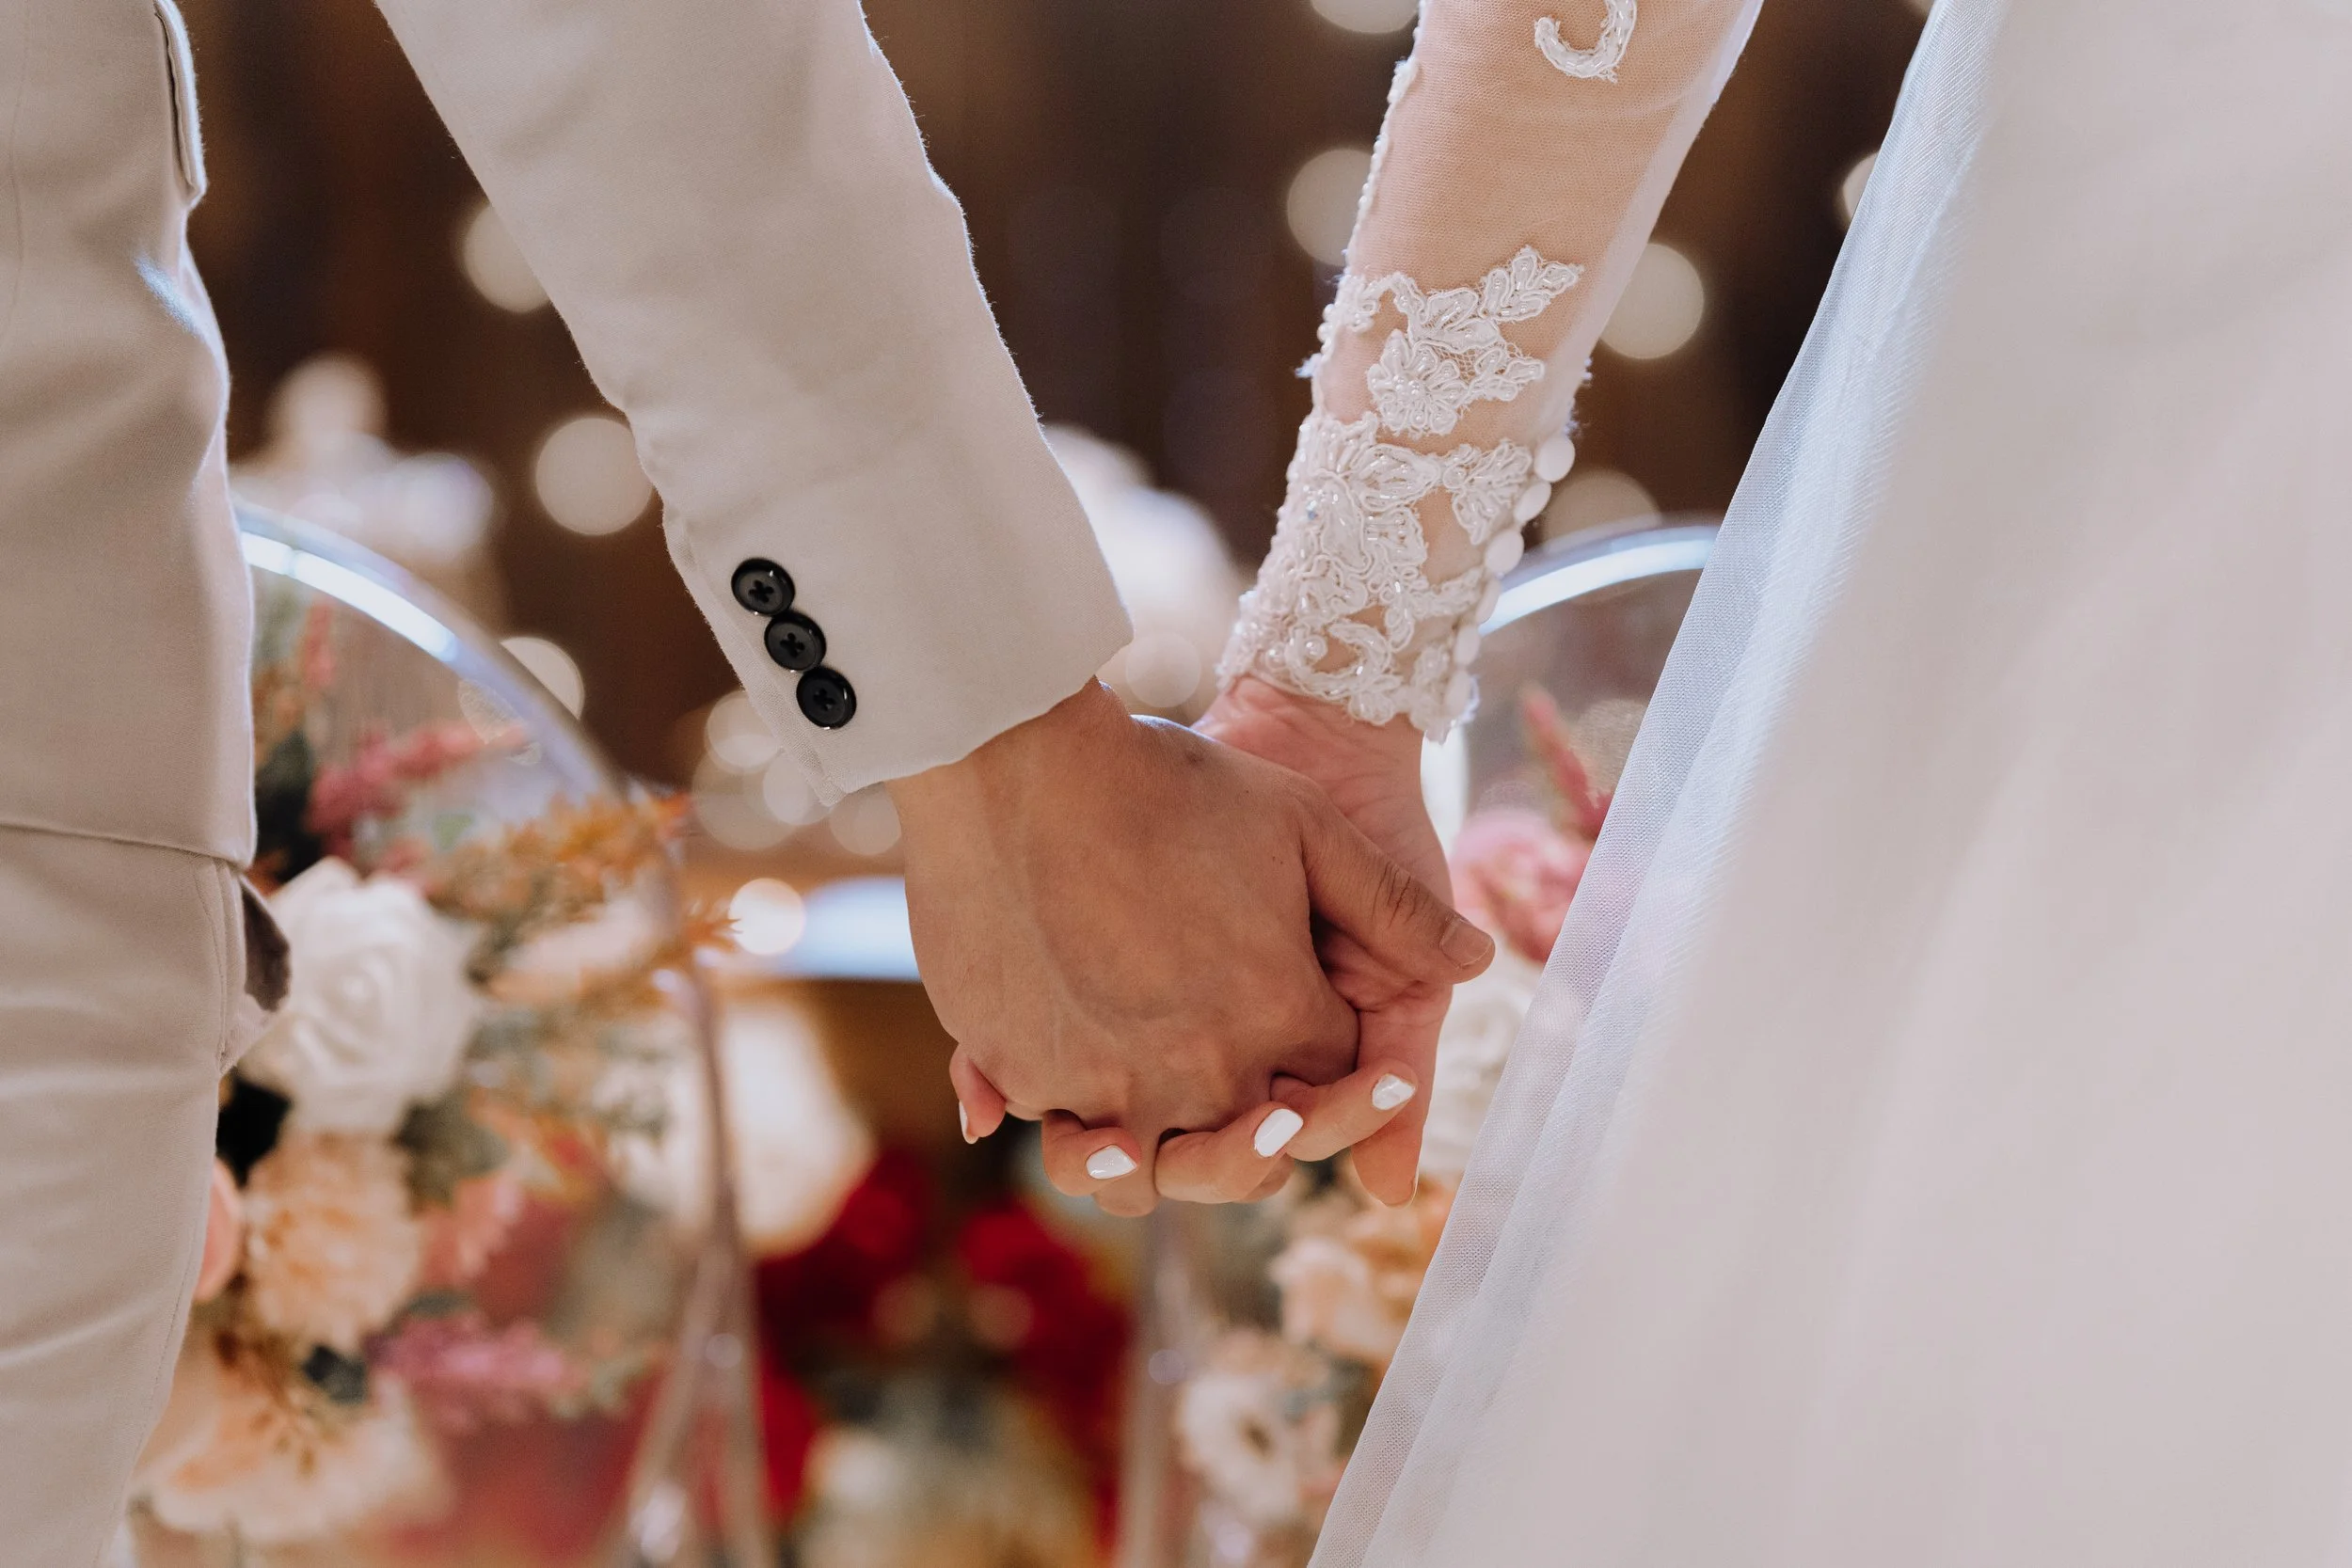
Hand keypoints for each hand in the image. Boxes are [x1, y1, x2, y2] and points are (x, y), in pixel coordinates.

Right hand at [890, 681, 1491, 1216]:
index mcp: (1282, 1015)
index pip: (1325, 1090)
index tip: (1306, 1050)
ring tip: (1146, 1135)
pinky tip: (1056, 1091)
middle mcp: (1201, 1070)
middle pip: (1240, 1157)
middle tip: (1245, 1114)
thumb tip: (1478, 959)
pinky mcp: (1023, 1069)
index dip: (1327, 1079)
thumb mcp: (1305, 828)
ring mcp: (1106, 1080)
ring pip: (1142, 1172)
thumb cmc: (1175, 781)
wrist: (1028, 757)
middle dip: (1253, 1143)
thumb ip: (1397, 908)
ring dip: (1156, 1163)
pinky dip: (1063, 1124)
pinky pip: (1052, 1129)